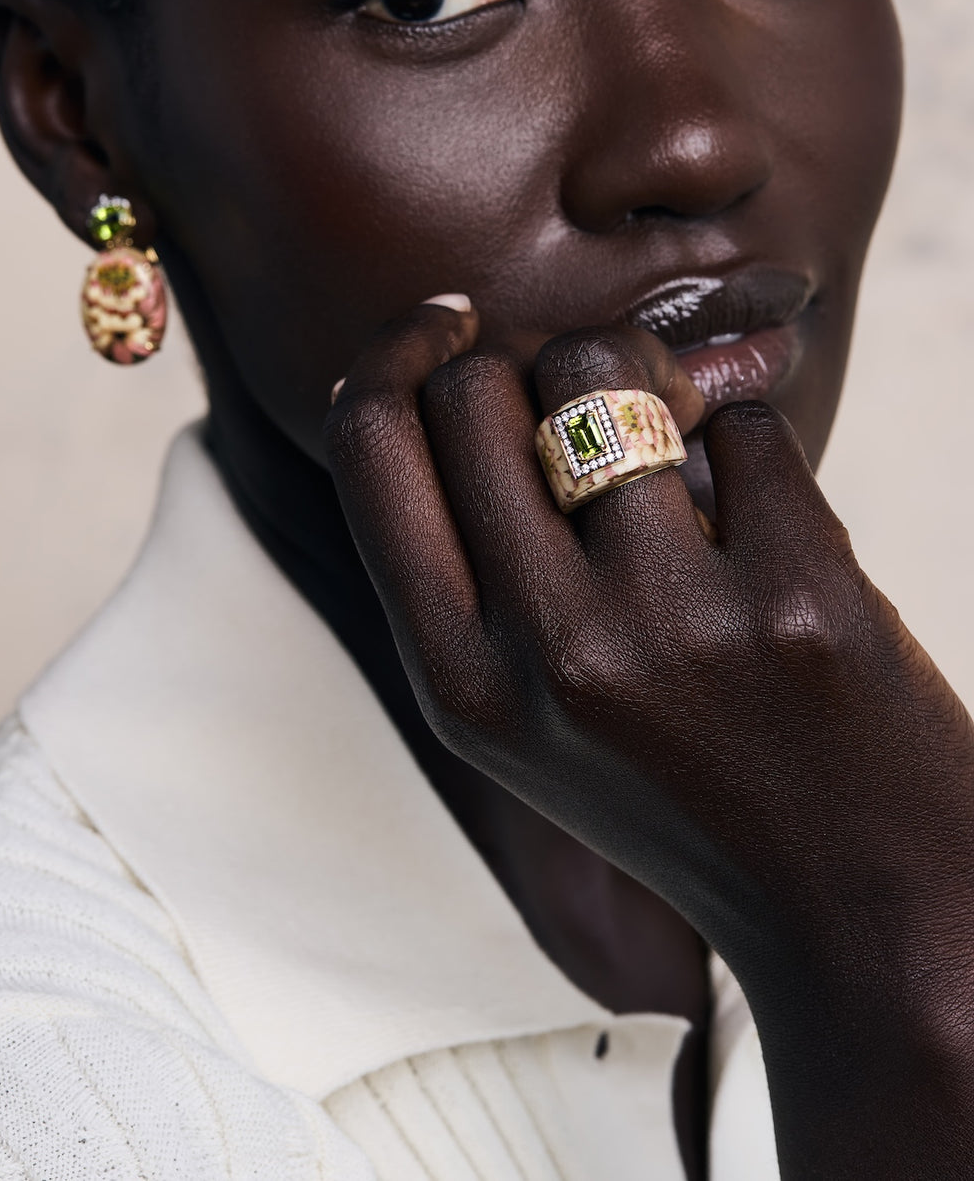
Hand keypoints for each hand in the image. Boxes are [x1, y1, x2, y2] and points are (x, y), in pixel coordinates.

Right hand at [324, 300, 973, 1176]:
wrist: (858, 904)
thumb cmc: (680, 783)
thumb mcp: (522, 711)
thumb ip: (468, 561)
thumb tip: (450, 354)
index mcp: (458, 681)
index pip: (367, 441)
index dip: (398, 349)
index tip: (454, 322)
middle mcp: (545, 651)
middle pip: (475, 384)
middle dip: (529, 358)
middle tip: (596, 399)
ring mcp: (672, 624)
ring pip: (601, 366)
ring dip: (648, 374)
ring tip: (684, 435)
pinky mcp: (797, 595)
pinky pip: (743, 417)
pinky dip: (751, 442)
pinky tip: (768, 525)